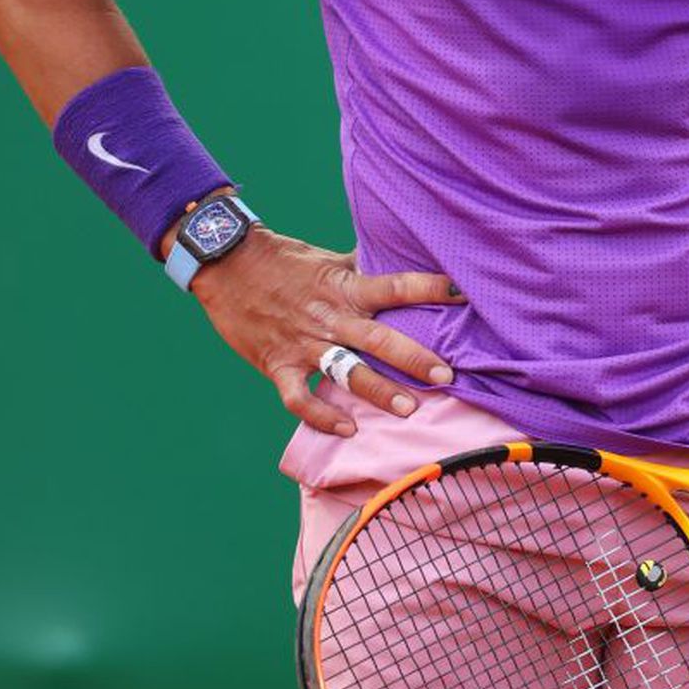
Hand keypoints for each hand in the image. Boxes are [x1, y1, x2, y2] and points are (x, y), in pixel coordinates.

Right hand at [163, 203, 466, 436]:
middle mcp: (330, 317)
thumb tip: (395, 261)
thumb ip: (361, 268)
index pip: (396, 285)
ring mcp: (303, 344)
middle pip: (379, 338)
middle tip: (447, 374)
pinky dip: (322, 416)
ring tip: (410, 409)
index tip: (462, 292)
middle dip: (414, 358)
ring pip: (346, 371)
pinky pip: (300, 398)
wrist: (226, 265)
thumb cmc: (282, 260)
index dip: (429, 287)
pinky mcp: (278, 365)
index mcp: (345, 287)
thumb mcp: (327, 260)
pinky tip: (348, 428)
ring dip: (378, 391)